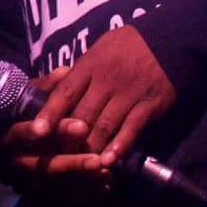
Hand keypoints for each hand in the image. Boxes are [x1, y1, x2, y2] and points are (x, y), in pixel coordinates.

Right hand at [0, 80, 102, 184]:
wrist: (5, 147)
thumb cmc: (23, 115)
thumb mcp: (31, 97)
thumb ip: (48, 86)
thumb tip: (66, 72)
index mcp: (12, 135)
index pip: (32, 133)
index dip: (57, 130)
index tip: (82, 127)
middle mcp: (17, 160)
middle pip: (44, 164)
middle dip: (73, 162)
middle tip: (99, 160)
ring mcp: (27, 179)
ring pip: (56, 184)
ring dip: (81, 180)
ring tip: (106, 173)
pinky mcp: (39, 192)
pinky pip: (62, 197)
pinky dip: (84, 192)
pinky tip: (105, 185)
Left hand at [20, 27, 177, 170]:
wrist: (169, 41)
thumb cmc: (126, 47)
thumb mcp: (98, 50)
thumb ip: (78, 73)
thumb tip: (51, 89)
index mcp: (90, 65)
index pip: (66, 91)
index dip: (50, 112)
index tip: (37, 131)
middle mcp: (107, 80)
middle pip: (83, 114)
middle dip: (68, 138)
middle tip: (55, 157)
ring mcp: (129, 94)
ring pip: (105, 125)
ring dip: (91, 147)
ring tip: (79, 165)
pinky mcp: (149, 105)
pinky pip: (132, 128)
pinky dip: (119, 146)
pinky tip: (109, 160)